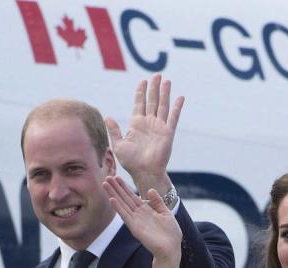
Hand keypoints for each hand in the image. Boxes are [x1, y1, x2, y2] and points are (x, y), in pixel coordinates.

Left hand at [104, 74, 183, 195]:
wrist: (144, 172)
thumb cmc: (131, 162)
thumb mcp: (118, 144)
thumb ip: (114, 130)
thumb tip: (107, 116)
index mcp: (137, 124)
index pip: (139, 103)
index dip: (141, 92)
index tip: (143, 81)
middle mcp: (149, 123)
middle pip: (152, 101)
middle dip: (154, 88)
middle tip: (157, 75)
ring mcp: (159, 127)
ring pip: (163, 105)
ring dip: (165, 93)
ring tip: (167, 81)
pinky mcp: (168, 133)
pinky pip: (173, 117)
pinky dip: (177, 107)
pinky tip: (180, 97)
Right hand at [104, 176, 180, 260]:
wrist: (171, 249)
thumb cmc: (171, 234)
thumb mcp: (166, 213)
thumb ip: (158, 202)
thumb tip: (150, 189)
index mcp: (146, 211)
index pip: (132, 196)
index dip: (124, 187)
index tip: (117, 177)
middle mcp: (138, 215)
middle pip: (125, 198)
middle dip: (116, 188)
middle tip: (107, 176)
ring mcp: (136, 221)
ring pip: (122, 204)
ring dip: (113, 194)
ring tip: (105, 184)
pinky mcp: (135, 228)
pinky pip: (125, 216)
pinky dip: (118, 208)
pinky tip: (112, 199)